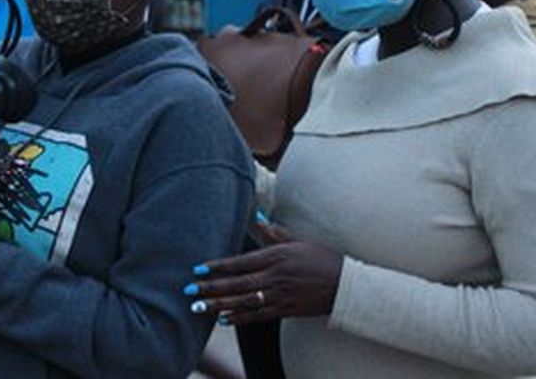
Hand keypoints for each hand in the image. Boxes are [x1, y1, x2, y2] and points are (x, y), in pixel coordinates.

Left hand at [183, 223, 342, 324]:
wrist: (345, 285)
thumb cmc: (321, 258)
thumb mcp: (298, 241)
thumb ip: (274, 232)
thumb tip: (257, 217)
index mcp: (276, 257)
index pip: (240, 263)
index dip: (218, 267)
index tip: (199, 269)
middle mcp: (275, 276)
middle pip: (236, 284)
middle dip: (211, 287)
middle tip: (189, 289)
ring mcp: (280, 295)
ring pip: (243, 302)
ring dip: (219, 305)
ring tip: (198, 307)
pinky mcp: (285, 310)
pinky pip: (258, 315)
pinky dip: (239, 317)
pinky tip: (223, 319)